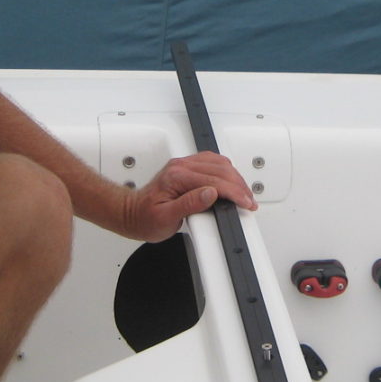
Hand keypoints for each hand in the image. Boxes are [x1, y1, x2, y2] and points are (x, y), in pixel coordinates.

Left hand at [121, 151, 257, 242]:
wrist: (132, 214)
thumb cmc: (145, 218)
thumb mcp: (166, 218)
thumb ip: (189, 204)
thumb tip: (210, 193)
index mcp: (177, 177)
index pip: (214, 180)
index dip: (234, 192)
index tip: (245, 202)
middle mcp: (181, 166)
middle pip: (220, 169)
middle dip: (239, 185)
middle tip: (249, 201)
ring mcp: (183, 165)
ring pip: (218, 163)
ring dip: (234, 177)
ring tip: (243, 194)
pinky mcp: (186, 168)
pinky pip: (212, 163)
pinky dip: (226, 172)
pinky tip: (231, 182)